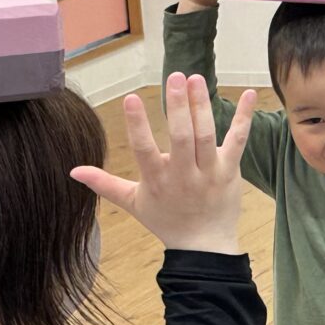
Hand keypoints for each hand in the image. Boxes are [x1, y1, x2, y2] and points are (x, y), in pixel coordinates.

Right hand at [71, 74, 256, 255]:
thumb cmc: (166, 221)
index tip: (132, 98)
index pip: (144, 150)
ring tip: (196, 78)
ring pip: (206, 136)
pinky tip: (250, 94)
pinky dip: (244, 118)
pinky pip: (238, 141)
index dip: (138, 124)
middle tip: (175, 77)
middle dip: (178, 107)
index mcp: (156, 180)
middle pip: (181, 138)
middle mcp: (183, 175)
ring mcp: (209, 172)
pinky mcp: (230, 170)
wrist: (203, 247)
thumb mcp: (133, 203)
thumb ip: (104, 184)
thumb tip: (74, 170)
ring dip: (202, 106)